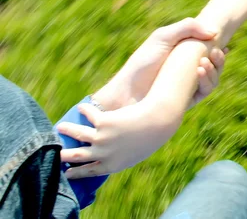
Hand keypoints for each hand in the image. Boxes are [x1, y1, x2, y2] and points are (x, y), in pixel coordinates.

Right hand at [56, 100, 179, 177]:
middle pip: (76, 156)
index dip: (76, 172)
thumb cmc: (151, 138)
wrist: (157, 122)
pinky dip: (85, 110)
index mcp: (112, 166)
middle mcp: (103, 154)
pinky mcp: (103, 122)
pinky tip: (81, 107)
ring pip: (77, 134)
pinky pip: (90, 115)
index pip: (88, 171)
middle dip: (63, 155)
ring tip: (60, 127)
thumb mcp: (135, 154)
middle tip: (56, 153)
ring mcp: (101, 138)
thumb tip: (110, 158)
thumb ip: (120, 157)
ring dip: (67, 130)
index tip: (66, 172)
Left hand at [93, 17, 224, 109]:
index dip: (219, 49)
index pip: (208, 52)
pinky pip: (205, 92)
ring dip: (214, 71)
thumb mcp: (163, 37)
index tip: (226, 45)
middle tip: (217, 52)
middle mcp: (189, 73)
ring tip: (204, 62)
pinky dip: (207, 82)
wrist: (127, 93)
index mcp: (184, 57)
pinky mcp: (188, 102)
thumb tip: (214, 32)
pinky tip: (200, 71)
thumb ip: (188, 27)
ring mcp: (189, 88)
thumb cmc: (142, 63)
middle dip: (220, 60)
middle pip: (215, 67)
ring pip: (213, 80)